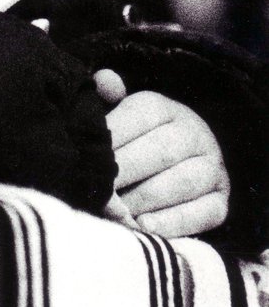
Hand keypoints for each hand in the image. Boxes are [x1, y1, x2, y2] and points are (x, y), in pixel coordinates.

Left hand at [97, 72, 229, 236]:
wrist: (180, 165)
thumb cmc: (136, 141)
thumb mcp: (121, 116)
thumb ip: (107, 98)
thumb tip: (105, 80)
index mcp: (166, 108)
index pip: (142, 114)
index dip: (112, 136)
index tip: (86, 155)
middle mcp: (195, 133)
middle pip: (161, 151)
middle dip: (124, 172)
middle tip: (96, 189)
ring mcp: (213, 168)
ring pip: (182, 183)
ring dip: (144, 199)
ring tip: (114, 211)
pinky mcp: (221, 202)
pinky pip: (202, 213)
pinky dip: (172, 222)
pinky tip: (144, 226)